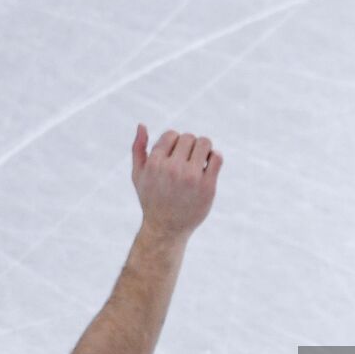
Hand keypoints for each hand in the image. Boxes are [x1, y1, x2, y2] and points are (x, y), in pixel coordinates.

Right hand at [130, 124, 221, 239]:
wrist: (166, 229)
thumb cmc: (151, 199)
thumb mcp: (138, 175)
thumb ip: (138, 149)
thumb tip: (142, 125)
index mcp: (155, 163)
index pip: (171, 135)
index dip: (174, 143)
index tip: (174, 157)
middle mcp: (172, 168)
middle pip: (189, 137)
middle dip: (189, 146)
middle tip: (187, 161)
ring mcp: (191, 177)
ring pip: (204, 142)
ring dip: (203, 148)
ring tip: (199, 160)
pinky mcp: (207, 186)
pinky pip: (216, 158)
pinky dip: (214, 157)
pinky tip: (208, 165)